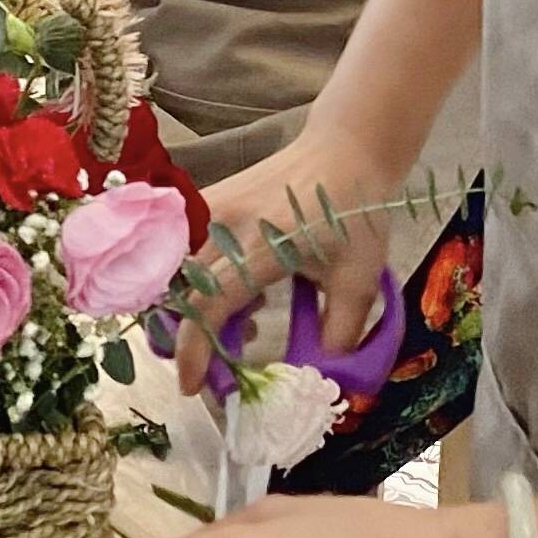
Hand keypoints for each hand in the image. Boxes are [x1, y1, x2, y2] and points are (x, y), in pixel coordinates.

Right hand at [173, 138, 394, 395]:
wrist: (345, 150)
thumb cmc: (355, 213)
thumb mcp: (358, 279)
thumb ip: (339, 331)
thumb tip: (320, 377)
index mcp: (262, 247)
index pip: (208, 307)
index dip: (194, 351)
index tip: (193, 387)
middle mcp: (225, 225)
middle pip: (182, 295)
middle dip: (193, 338)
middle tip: (220, 365)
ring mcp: (212, 208)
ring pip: (179, 273)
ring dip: (199, 309)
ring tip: (246, 322)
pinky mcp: (209, 200)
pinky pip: (186, 249)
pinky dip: (203, 280)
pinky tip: (243, 289)